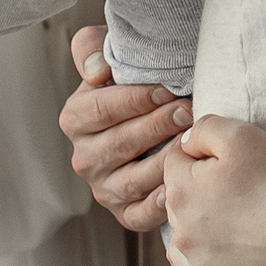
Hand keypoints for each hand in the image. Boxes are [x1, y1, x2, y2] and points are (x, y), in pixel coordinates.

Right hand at [58, 24, 193, 232]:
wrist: (150, 119)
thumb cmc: (131, 83)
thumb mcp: (108, 58)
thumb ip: (92, 49)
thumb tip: (98, 71)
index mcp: (75, 119)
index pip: (102, 108)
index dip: (136, 98)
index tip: (168, 88)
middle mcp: (84, 158)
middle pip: (120, 143)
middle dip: (157, 125)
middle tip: (187, 110)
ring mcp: (104, 189)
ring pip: (133, 180)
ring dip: (164, 160)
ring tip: (190, 141)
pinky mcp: (125, 213)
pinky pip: (140, 215)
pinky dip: (159, 204)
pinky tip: (179, 185)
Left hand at [164, 114, 265, 265]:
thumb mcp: (243, 136)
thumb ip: (205, 129)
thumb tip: (186, 142)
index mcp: (181, 193)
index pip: (176, 165)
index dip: (204, 158)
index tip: (232, 165)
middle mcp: (181, 237)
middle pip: (179, 209)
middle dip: (201, 199)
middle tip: (241, 198)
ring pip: (184, 252)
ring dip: (200, 240)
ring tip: (236, 232)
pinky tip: (236, 264)